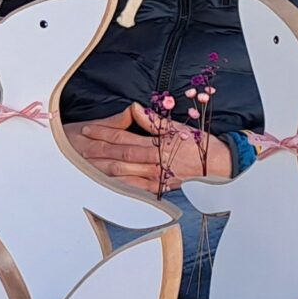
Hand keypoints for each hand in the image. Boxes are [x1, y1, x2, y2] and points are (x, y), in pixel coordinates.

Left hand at [68, 106, 229, 193]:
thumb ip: (153, 121)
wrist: (220, 165)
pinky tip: (105, 185)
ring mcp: (155, 178)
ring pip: (123, 174)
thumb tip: (135, 109)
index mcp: (156, 144)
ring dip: (102, 169)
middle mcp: (153, 162)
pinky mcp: (159, 189)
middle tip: (77, 148)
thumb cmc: (199, 144)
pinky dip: (118, 187)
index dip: (103, 133)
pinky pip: (134, 190)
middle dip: (97, 151)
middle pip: (118, 156)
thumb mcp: (177, 126)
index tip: (88, 129)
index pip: (123, 137)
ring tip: (84, 165)